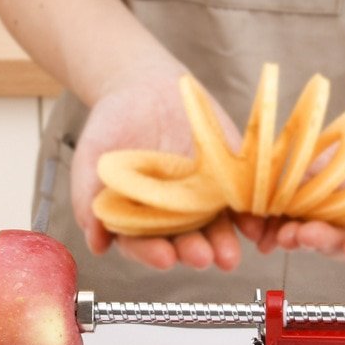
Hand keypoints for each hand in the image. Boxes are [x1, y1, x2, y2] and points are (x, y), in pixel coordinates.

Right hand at [71, 73, 244, 270]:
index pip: (143, 244)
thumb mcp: (91, 157)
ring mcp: (201, 199)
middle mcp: (170, 216)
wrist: (143, 86)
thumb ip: (88, 198)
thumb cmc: (111, 125)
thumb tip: (97, 245)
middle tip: (201, 256)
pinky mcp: (227, 178)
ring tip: (228, 254)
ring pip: (214, 228)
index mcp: (136, 218)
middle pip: (182, 241)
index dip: (152, 252)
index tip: (164, 257)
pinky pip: (241, 200)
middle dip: (192, 251)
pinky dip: (250, 215)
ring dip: (223, 243)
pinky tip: (256, 225)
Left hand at [270, 93, 344, 268]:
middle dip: (323, 241)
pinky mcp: (316, 193)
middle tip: (305, 234)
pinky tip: (262, 216)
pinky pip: (296, 205)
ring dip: (295, 233)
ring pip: (315, 230)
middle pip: (344, 245)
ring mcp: (339, 213)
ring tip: (281, 230)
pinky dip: (278, 212)